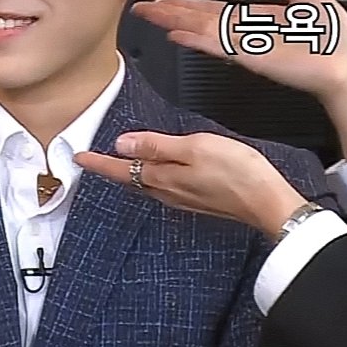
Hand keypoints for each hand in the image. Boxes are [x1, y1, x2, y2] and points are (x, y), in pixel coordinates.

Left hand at [75, 131, 306, 239]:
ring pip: (145, 182)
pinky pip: (164, 185)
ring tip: (118, 161)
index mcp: (163, 177)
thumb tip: (122, 143)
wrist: (268, 202)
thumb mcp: (194, 147)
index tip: (78, 158)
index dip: (97, 162)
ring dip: (129, 171)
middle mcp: (168, 191)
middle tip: (92, 159)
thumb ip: (157, 145)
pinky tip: (157, 169)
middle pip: (129, 178)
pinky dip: (151, 174)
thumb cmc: (238, 173)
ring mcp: (183, 197)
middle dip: (109, 168)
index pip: (119, 169)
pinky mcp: (197, 198)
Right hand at [134, 0, 346, 99]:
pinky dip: (196, 39)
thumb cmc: (336, 41)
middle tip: (143, 8)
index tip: (166, 1)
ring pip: (202, 29)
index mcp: (257, 21)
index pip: (214, 10)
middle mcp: (246, 34)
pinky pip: (218, 44)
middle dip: (171, 12)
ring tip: (150, 15)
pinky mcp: (251, 56)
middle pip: (200, 19)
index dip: (188, 5)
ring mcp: (245, 45)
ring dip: (174, 21)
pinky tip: (176, 34)